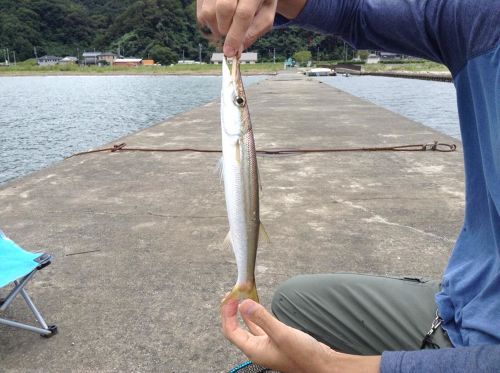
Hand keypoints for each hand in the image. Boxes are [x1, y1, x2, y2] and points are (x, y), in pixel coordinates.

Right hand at [197, 0, 306, 56]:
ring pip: (208, 11)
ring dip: (215, 27)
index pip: (243, 14)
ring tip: (226, 25)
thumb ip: (254, 31)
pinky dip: (208, 20)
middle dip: (225, 29)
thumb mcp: (266, 13)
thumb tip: (237, 50)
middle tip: (230, 34)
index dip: (235, 36)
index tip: (230, 52)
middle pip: (223, 9)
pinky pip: (200, 10)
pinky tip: (218, 18)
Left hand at [221, 298, 335, 372]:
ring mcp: (266, 346)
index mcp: (254, 349)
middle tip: (233, 294)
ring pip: (248, 327)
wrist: (322, 365)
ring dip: (243, 312)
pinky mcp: (275, 342)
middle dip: (232, 311)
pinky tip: (257, 308)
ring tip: (242, 297)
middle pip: (236, 328)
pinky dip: (256, 315)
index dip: (227, 313)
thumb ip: (262, 318)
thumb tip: (243, 304)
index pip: (230, 330)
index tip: (230, 297)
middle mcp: (257, 349)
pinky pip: (260, 327)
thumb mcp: (282, 333)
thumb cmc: (304, 355)